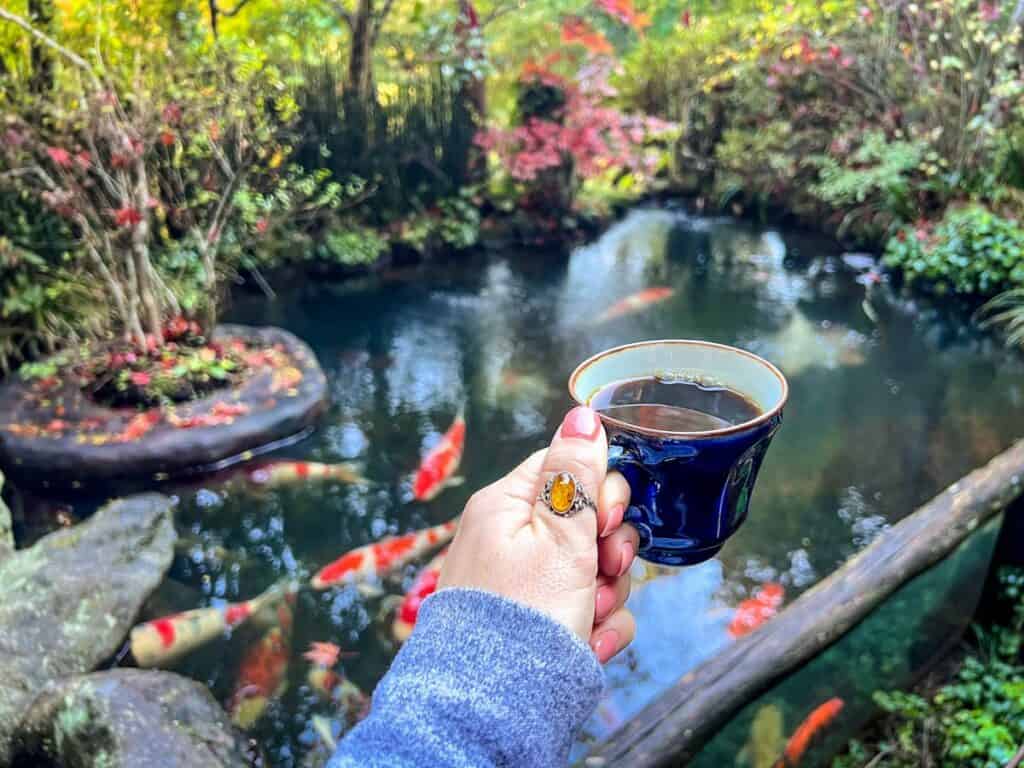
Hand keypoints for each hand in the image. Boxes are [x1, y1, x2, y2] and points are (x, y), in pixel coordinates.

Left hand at [438, 406, 639, 662]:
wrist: (495, 707)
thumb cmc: (524, 615)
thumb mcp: (560, 536)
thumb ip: (576, 475)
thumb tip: (582, 412)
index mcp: (506, 506)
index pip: (566, 468)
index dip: (600, 492)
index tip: (607, 520)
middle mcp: (511, 540)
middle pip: (586, 520)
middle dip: (610, 549)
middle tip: (604, 569)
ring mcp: (526, 584)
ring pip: (595, 568)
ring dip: (607, 594)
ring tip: (589, 617)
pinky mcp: (539, 622)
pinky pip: (588, 609)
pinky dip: (597, 627)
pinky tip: (588, 643)